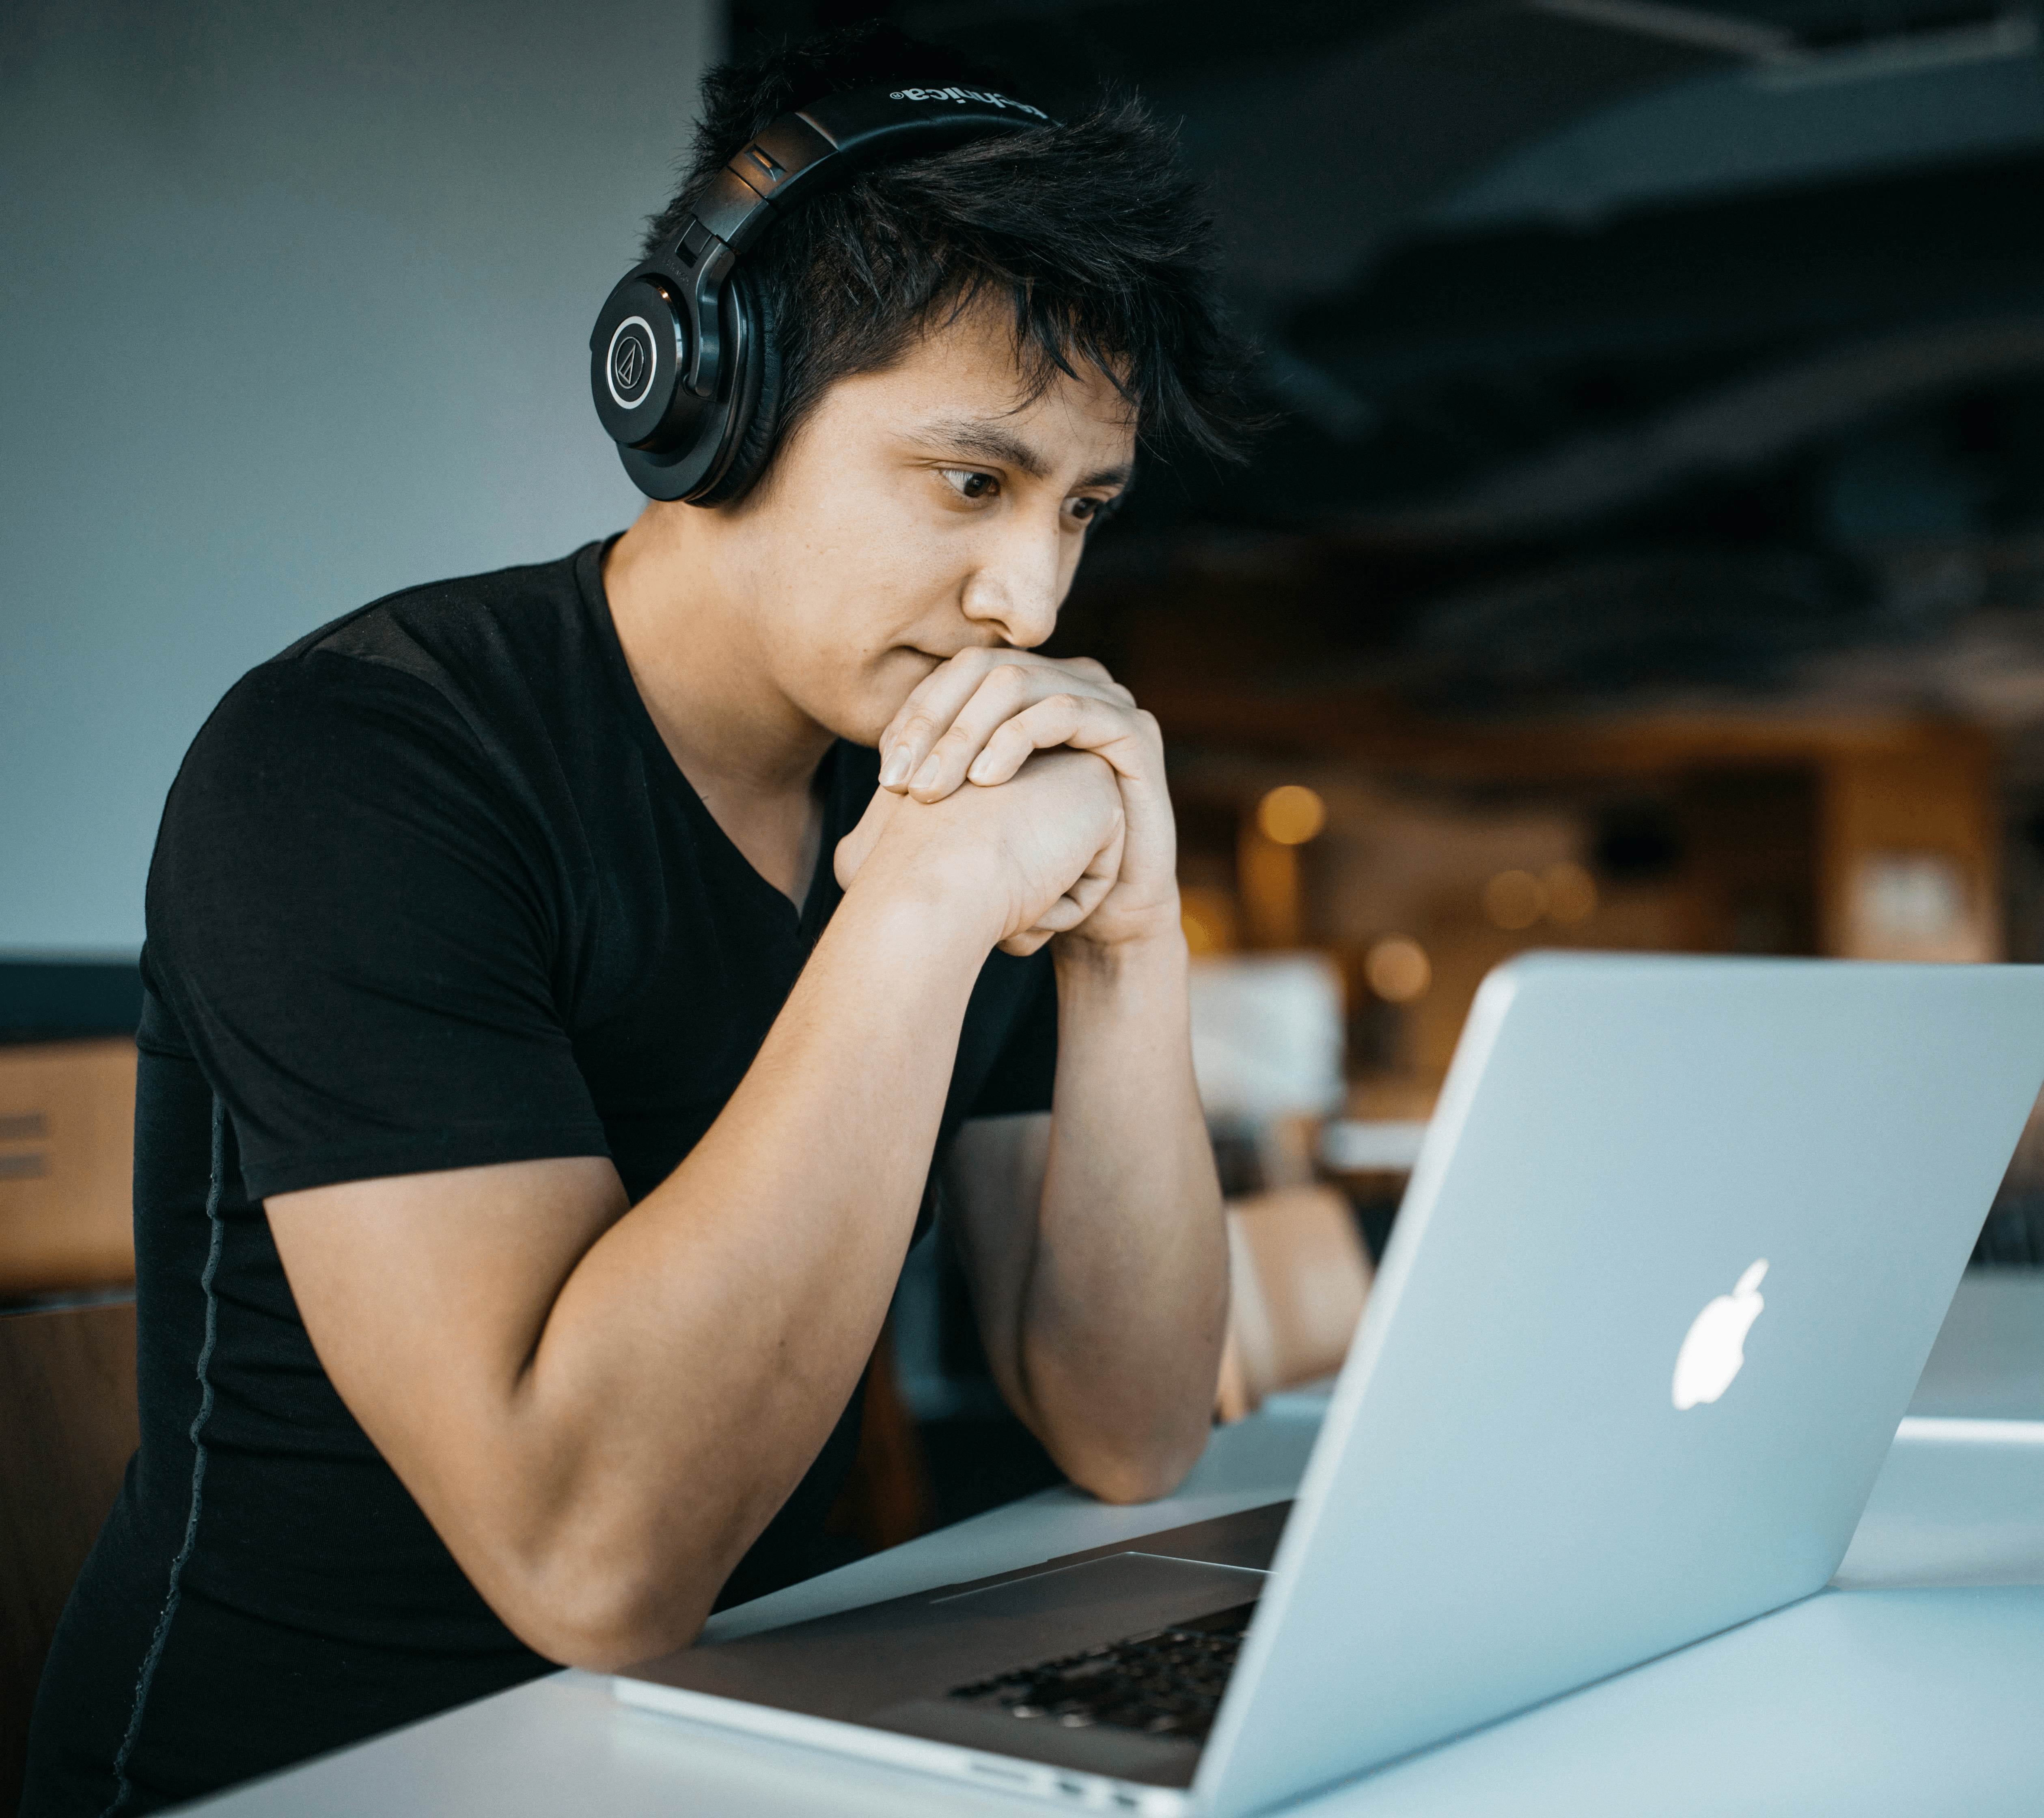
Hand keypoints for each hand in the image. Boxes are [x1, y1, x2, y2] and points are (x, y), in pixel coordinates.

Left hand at [875, 651, 1178, 950]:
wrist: (1105, 913)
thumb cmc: (1035, 867)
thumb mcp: (974, 814)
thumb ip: (939, 773)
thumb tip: (883, 758)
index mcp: (1029, 691)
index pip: (956, 675)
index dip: (915, 714)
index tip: (885, 774)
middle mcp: (1067, 682)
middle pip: (982, 669)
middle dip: (933, 722)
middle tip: (899, 783)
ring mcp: (1105, 700)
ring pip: (1018, 683)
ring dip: (964, 733)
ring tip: (932, 789)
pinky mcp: (1134, 730)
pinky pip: (1065, 712)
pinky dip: (1016, 738)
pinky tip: (984, 781)